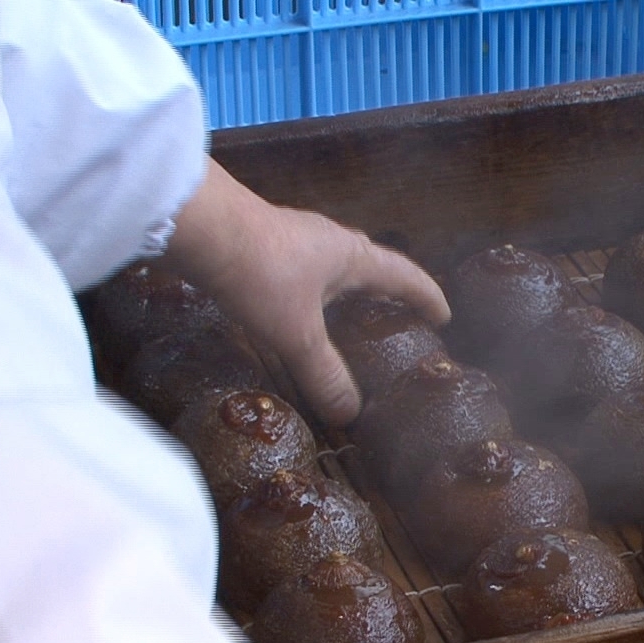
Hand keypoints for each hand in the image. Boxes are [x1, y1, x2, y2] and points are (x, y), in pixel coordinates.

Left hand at [159, 158, 448, 425]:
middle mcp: (331, 242)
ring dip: (347, 290)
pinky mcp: (266, 243)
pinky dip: (314, 292)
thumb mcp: (296, 335)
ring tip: (349, 316)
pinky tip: (296, 307)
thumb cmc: (260, 274)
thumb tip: (349, 414)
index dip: (426, 297)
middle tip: (399, 316)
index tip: (444, 315)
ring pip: (335, 267)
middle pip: (372, 266)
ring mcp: (297, 238)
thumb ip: (323, 374)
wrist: (199, 226)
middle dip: (388, 291)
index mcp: (353, 257)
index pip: (404, 276)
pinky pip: (305, 270)